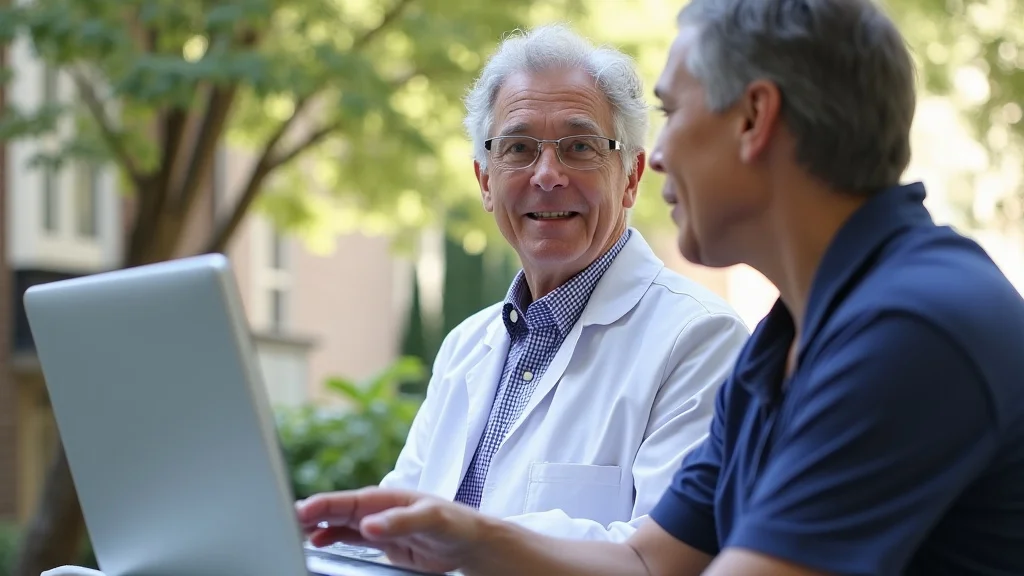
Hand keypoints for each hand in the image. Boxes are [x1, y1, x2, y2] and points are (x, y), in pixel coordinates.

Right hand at [296, 487, 488, 573]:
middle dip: (311, 513)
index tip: (300, 511)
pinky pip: (349, 538)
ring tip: (292, 530)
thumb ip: (399, 522)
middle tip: (283, 519)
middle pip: (337, 510)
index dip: (322, 505)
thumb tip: (369, 525)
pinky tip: (317, 542)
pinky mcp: (381, 542)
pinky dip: (331, 538)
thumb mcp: (430, 519)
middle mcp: (377, 509)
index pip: (347, 501)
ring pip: (339, 523)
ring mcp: (377, 525)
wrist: (468, 541)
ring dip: (317, 526)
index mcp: (386, 498)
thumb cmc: (453, 522)